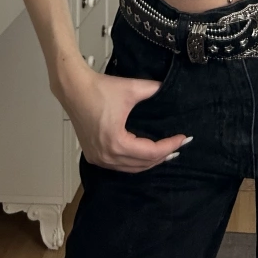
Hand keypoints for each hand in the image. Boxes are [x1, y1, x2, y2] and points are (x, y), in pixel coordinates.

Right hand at [59, 67, 189, 172]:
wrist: (73, 88)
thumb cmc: (99, 89)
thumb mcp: (131, 88)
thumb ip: (153, 90)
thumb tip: (167, 88)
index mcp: (117, 143)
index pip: (150, 152)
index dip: (169, 146)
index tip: (183, 138)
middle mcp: (107, 156)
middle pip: (142, 164)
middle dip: (162, 156)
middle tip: (177, 146)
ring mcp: (98, 158)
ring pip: (130, 168)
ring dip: (148, 162)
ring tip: (165, 152)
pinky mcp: (93, 155)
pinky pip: (118, 166)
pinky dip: (133, 162)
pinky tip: (142, 155)